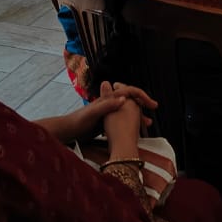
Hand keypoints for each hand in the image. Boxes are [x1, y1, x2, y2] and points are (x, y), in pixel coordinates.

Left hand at [41, 82, 155, 144]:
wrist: (68, 130)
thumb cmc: (79, 121)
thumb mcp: (93, 113)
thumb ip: (107, 105)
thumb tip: (124, 98)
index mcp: (109, 98)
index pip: (130, 91)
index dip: (142, 96)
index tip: (151, 104)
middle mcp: (110, 102)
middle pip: (132, 99)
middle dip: (143, 103)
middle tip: (153, 111)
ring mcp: (109, 111)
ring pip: (129, 110)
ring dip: (139, 114)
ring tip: (148, 123)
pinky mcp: (107, 120)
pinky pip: (124, 119)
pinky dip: (131, 123)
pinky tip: (135, 130)